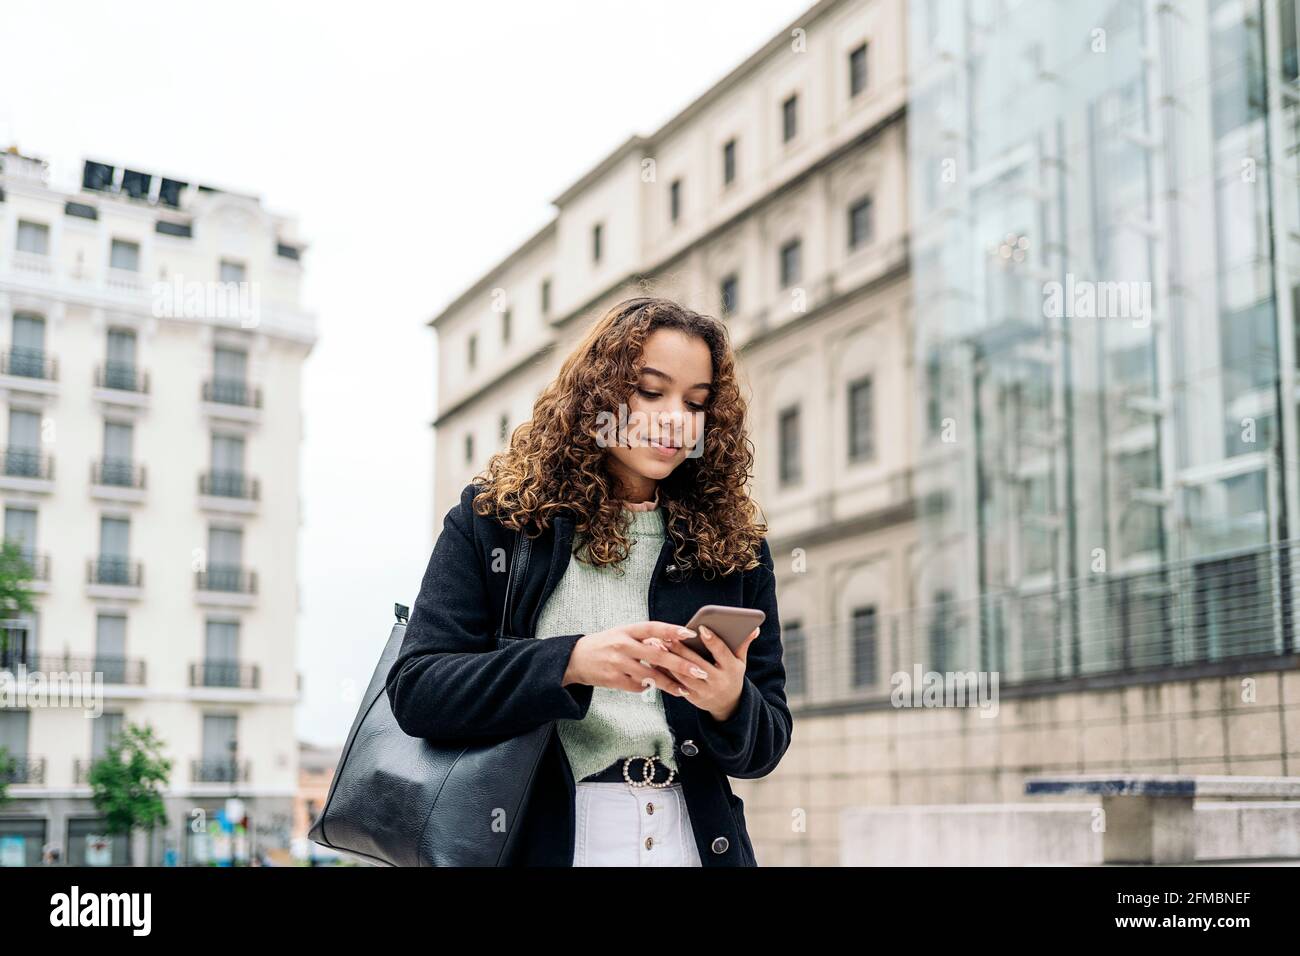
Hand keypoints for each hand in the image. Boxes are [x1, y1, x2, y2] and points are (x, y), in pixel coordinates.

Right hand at [562, 621, 703, 696]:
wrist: (575, 659)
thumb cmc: (605, 644)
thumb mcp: (622, 634)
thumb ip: (644, 638)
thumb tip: (671, 642)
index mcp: (626, 630)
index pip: (653, 628)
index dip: (672, 630)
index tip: (690, 633)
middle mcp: (622, 645)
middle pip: (657, 655)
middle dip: (681, 665)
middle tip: (699, 672)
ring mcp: (617, 663)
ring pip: (650, 675)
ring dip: (670, 684)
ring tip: (685, 690)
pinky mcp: (613, 680)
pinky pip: (638, 686)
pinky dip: (648, 687)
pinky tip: (655, 688)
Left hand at [655, 625, 759, 721]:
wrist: (729, 705)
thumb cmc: (732, 675)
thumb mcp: (741, 662)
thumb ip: (743, 644)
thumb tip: (755, 627)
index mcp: (731, 669)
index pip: (721, 652)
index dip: (712, 640)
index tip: (700, 628)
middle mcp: (718, 682)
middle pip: (697, 664)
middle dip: (682, 649)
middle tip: (669, 635)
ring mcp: (705, 692)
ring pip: (684, 675)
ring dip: (670, 661)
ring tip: (660, 645)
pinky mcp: (693, 698)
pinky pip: (677, 685)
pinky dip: (667, 673)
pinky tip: (657, 661)